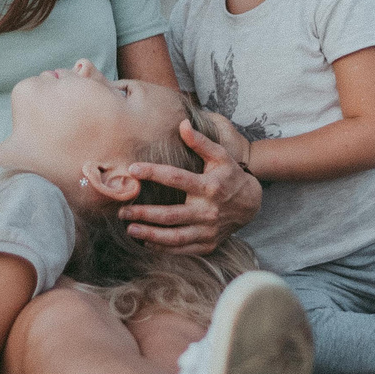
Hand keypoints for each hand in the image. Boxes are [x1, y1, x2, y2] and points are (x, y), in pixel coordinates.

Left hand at [125, 119, 261, 253]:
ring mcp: (208, 230)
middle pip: (171, 215)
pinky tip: (146, 242)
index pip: (176, 178)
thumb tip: (183, 124)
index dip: (153, 173)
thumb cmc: (230, 176)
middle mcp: (207, 211)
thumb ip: (201, 142)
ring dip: (150, 235)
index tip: (132, 169)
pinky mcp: (208, 244)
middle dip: (145, 214)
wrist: (251, 204)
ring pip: (175, 237)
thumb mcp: (220, 156)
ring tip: (129, 229)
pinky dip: (163, 248)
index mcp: (208, 186)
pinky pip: (183, 249)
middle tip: (123, 211)